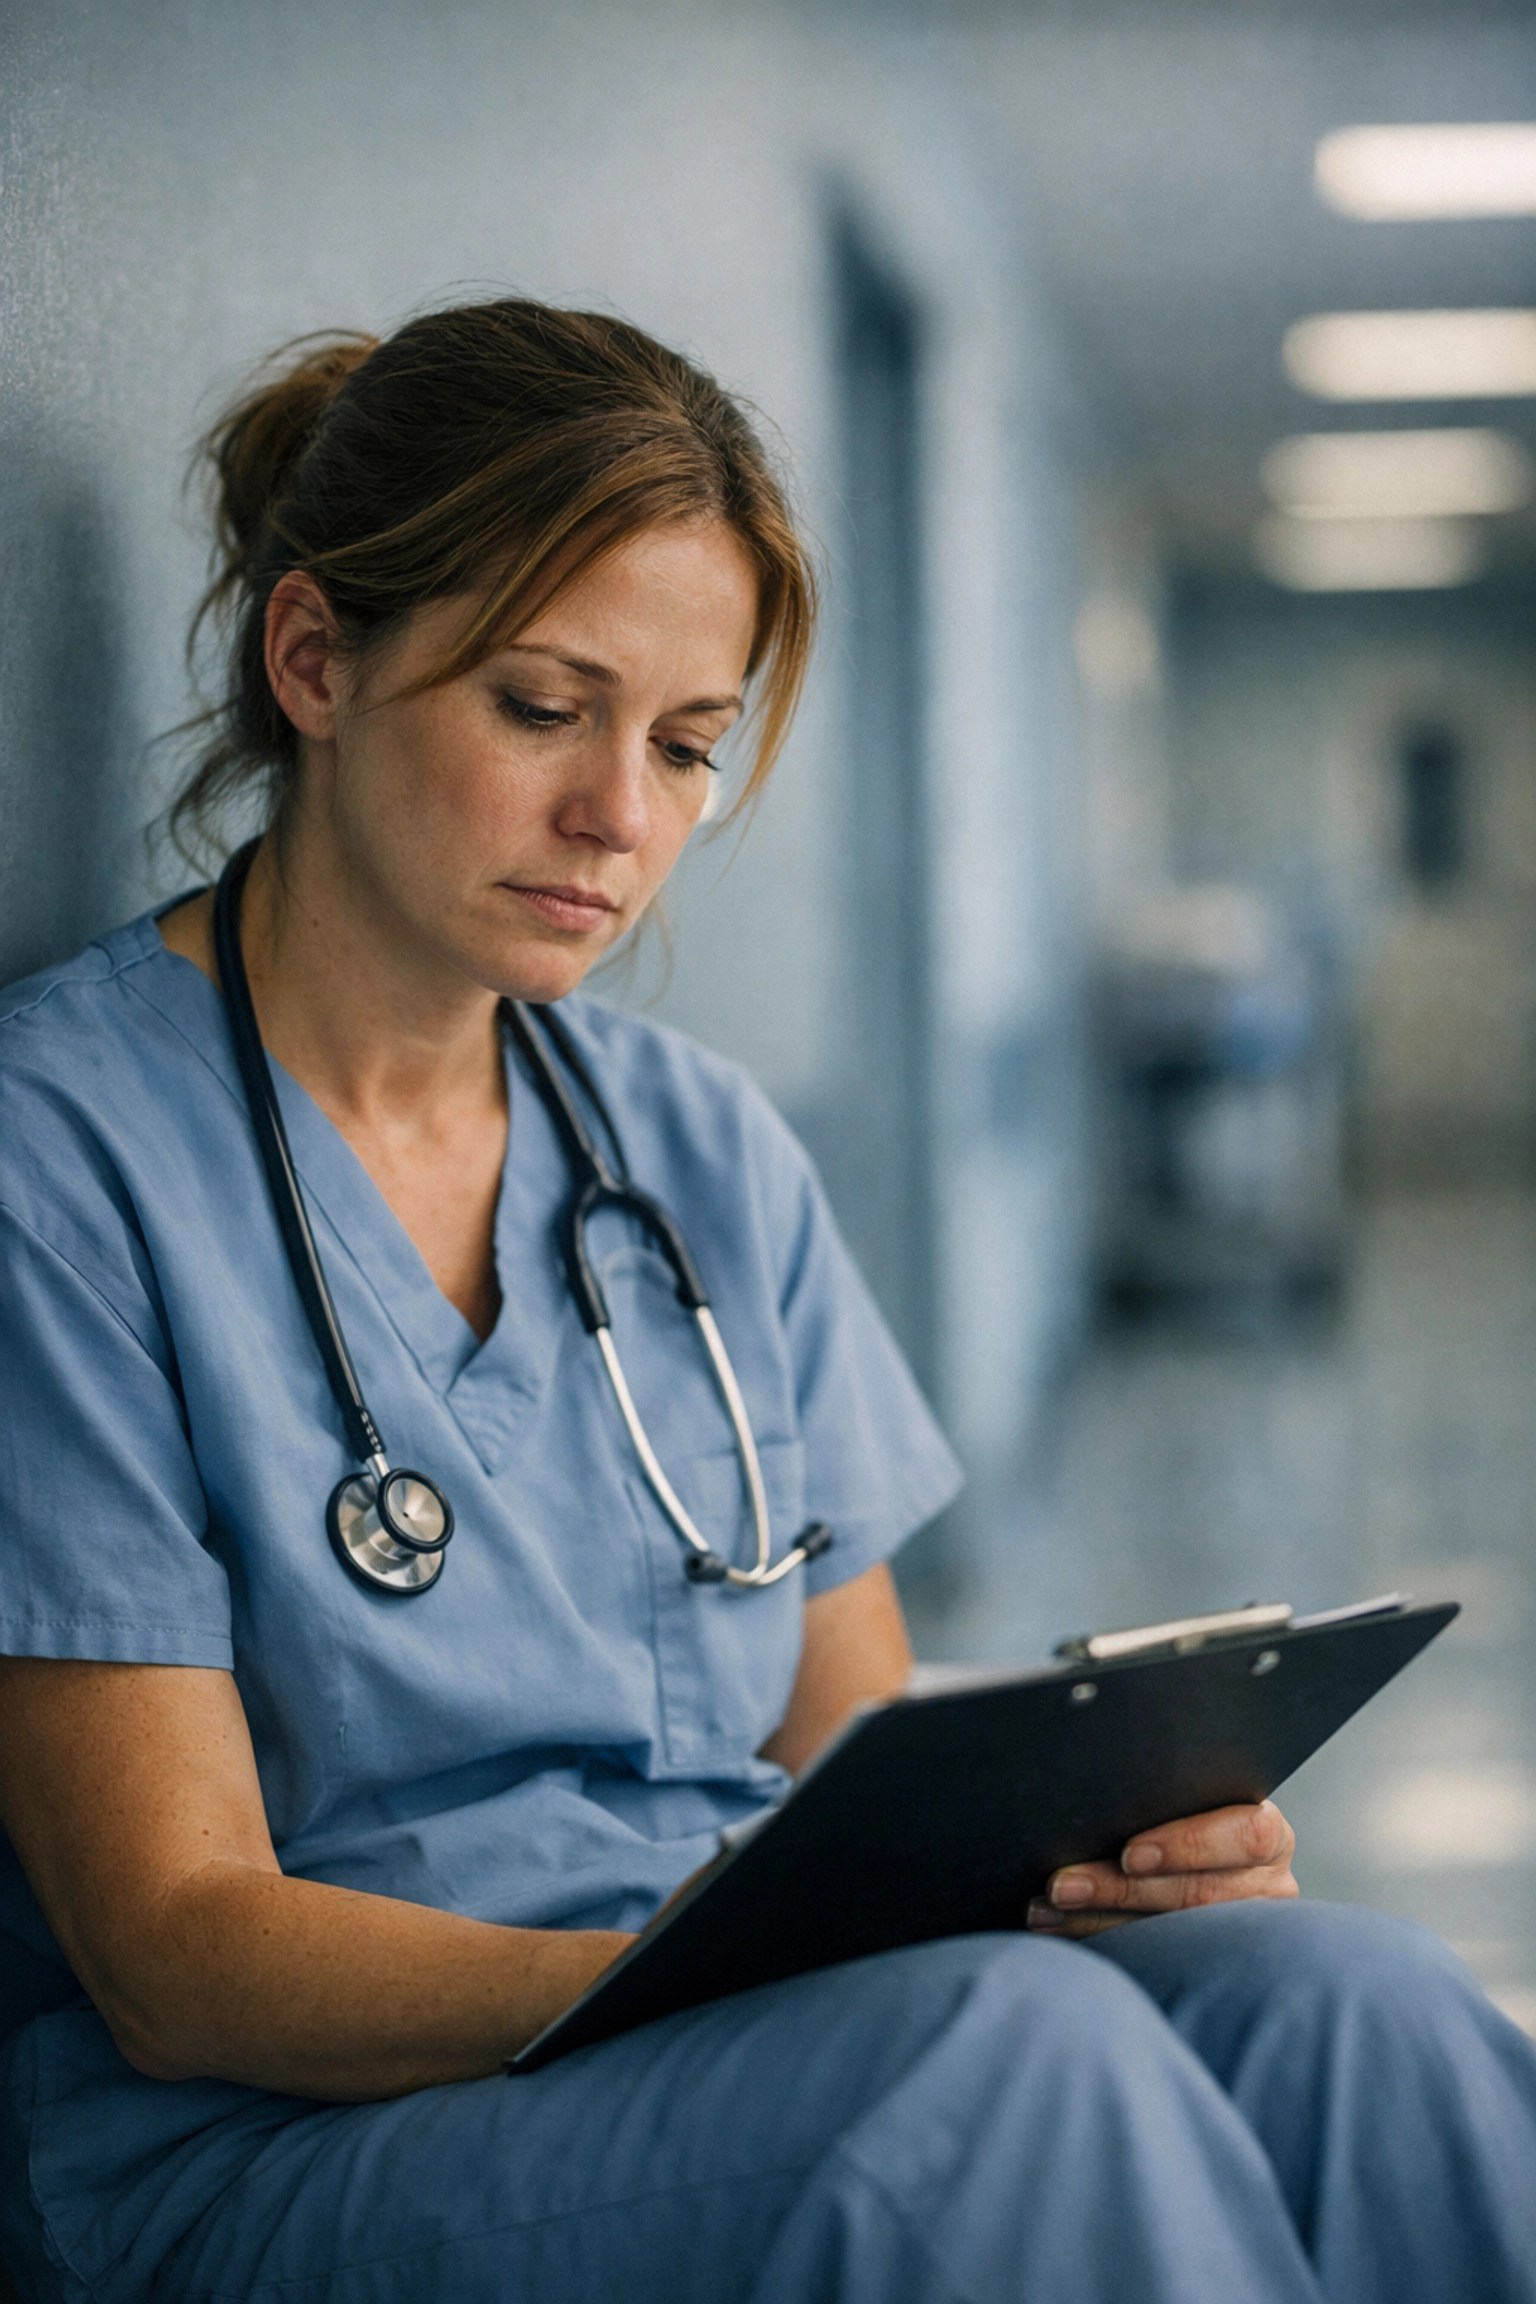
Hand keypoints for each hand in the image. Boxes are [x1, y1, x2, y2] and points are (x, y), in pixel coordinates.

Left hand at [1025, 1801, 1298, 1938]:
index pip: (1248, 1836)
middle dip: (1120, 1890)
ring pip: (1176, 1933)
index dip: (1188, 1845)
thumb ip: (1163, 1795)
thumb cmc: (1181, 1813)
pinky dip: (1100, 1939)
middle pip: (1201, 1893)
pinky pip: (1157, 1958)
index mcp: (1269, 1832)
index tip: (1129, 1854)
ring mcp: (1248, 1931)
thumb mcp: (1188, 1799)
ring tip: (1045, 1910)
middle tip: (1061, 1885)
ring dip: (1099, 1920)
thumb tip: (1103, 1788)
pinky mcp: (1217, 1961)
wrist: (1196, 1859)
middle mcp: (1271, 1885)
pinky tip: (1058, 1930)